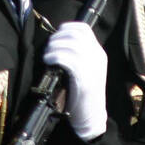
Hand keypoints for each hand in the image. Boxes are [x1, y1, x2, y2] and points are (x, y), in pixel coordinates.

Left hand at [42, 21, 107, 140]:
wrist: (90, 117)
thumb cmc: (81, 94)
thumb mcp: (83, 69)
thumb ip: (75, 55)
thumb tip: (56, 42)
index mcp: (98, 53)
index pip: (84, 29)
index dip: (67, 27)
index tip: (57, 34)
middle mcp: (97, 57)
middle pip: (75, 34)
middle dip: (57, 37)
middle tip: (49, 48)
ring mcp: (92, 67)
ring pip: (70, 45)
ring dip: (54, 47)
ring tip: (47, 56)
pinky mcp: (85, 78)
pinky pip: (68, 59)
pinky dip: (55, 56)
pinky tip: (49, 61)